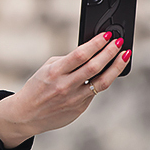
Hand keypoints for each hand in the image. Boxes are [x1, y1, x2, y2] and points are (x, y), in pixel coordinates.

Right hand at [0, 32, 129, 147]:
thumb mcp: (47, 69)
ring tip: (124, 56)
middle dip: (110, 53)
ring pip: (102, 82)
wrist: (26, 115)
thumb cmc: (37, 87)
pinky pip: (95, 92)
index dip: (96, 44)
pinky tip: (109, 71)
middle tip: (119, 42)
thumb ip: (68, 61)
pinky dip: (103, 79)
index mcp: (55, 72)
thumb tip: (91, 53)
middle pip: (94, 67)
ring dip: (115, 67)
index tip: (107, 35)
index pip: (80, 55)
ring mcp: (74, 99)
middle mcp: (66, 86)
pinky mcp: (80, 108)